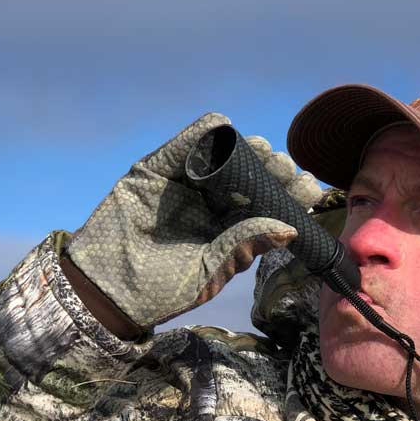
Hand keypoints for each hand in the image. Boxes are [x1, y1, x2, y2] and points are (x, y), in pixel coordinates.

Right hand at [65, 113, 321, 335]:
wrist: (108, 290)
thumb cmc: (160, 289)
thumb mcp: (209, 272)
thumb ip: (243, 246)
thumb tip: (290, 229)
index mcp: (227, 228)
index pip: (265, 204)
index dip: (288, 195)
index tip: (311, 190)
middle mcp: (209, 203)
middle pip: (249, 175)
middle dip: (273, 170)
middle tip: (288, 171)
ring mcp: (183, 185)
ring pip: (221, 155)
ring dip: (247, 148)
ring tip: (265, 152)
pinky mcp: (155, 171)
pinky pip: (182, 147)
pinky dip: (203, 135)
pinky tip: (223, 130)